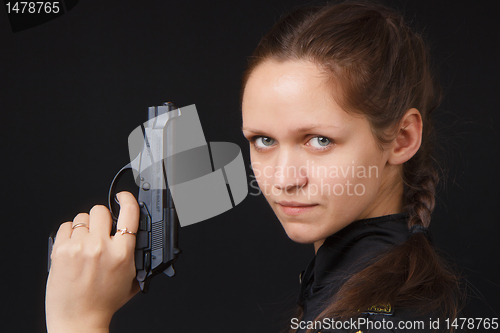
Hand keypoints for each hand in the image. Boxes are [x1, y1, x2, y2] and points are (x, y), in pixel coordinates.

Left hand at [46, 192, 139, 332]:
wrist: (78, 320)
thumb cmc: (104, 303)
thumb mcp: (131, 278)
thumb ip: (135, 254)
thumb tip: (135, 233)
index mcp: (123, 253)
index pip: (129, 213)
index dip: (127, 199)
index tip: (123, 196)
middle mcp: (101, 247)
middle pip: (101, 210)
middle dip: (101, 219)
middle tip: (100, 233)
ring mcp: (79, 248)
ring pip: (82, 217)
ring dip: (85, 227)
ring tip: (85, 245)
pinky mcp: (60, 251)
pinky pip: (66, 226)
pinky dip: (69, 234)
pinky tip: (73, 248)